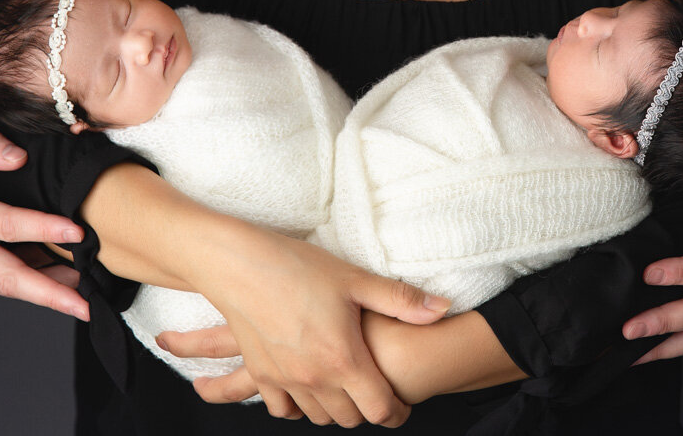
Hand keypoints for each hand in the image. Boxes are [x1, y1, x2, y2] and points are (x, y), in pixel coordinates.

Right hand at [0, 120, 88, 318]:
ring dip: (48, 296)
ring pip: (8, 288)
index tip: (76, 232)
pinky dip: (35, 289)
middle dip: (48, 294)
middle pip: (6, 277)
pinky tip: (66, 287)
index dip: (41, 229)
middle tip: (84, 305)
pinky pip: (5, 286)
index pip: (3, 225)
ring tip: (86, 300)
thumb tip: (17, 157)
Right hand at [166, 231, 448, 425]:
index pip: (379, 409)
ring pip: (318, 417)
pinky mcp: (262, 375)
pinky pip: (284, 410)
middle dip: (368, 410)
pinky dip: (300, 407)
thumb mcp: (355, 279)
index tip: (403, 406)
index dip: (397, 413)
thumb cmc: (298, 267)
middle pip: (350, 418)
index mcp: (344, 360)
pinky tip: (308, 390)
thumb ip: (400, 300)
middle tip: (377, 392)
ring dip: (336, 409)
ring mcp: (285, 381)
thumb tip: (442, 309)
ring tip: (346, 390)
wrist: (239, 265)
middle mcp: (315, 379)